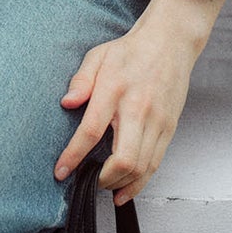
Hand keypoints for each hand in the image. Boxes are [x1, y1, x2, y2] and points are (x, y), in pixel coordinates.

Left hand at [56, 0, 222, 204]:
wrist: (170, 42)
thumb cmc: (131, 51)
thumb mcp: (97, 56)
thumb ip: (80, 80)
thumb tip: (67, 103)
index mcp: (115, 90)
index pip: (91, 130)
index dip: (74, 155)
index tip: (61, 172)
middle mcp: (138, 109)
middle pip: (123, 159)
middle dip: (103, 179)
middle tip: (87, 183)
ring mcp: (158, 121)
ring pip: (142, 167)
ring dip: (121, 184)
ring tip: (104, 187)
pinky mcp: (170, 128)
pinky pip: (156, 163)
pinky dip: (140, 182)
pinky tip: (125, 190)